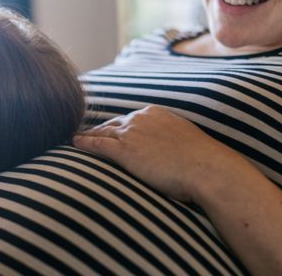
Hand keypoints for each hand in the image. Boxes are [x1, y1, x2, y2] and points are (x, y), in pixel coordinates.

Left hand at [74, 105, 239, 202]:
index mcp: (156, 113)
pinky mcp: (124, 150)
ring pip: (102, 132)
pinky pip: (97, 144)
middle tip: (86, 135)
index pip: (129, 119)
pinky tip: (74, 144)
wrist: (207, 168)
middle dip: (100, 130)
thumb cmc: (202, 162)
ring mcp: (131, 132)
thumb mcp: (186, 141)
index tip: (108, 131)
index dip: (116, 127)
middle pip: (113, 124)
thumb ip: (172, 140)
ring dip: (87, 136)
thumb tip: (172, 150)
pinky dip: (84, 143)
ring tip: (75, 139)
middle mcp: (141, 118)